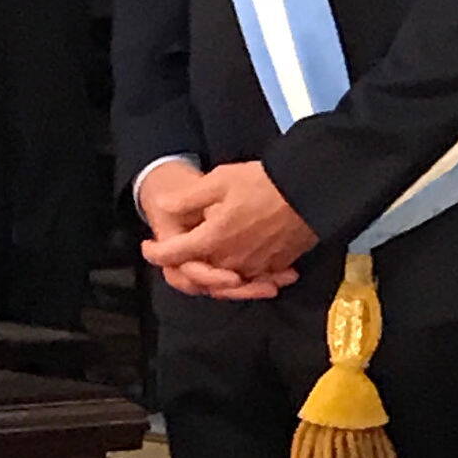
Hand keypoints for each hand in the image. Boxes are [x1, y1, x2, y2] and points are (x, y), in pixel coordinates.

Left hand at [141, 158, 314, 297]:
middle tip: (186, 245)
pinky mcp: (276, 267)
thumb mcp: (220, 180)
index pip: (173, 254)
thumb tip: (164, 205)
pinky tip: (247, 255)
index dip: (155, 252)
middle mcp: (230, 261)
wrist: (310, 193)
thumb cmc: (263, 184)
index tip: (148, 246)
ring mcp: (254, 267)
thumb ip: (188, 198)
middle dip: (190, 261)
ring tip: (218, 251)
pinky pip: (254, 276)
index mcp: (212, 239)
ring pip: (227, 277)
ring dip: (218, 269)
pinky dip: (246, 271)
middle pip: (201, 271)